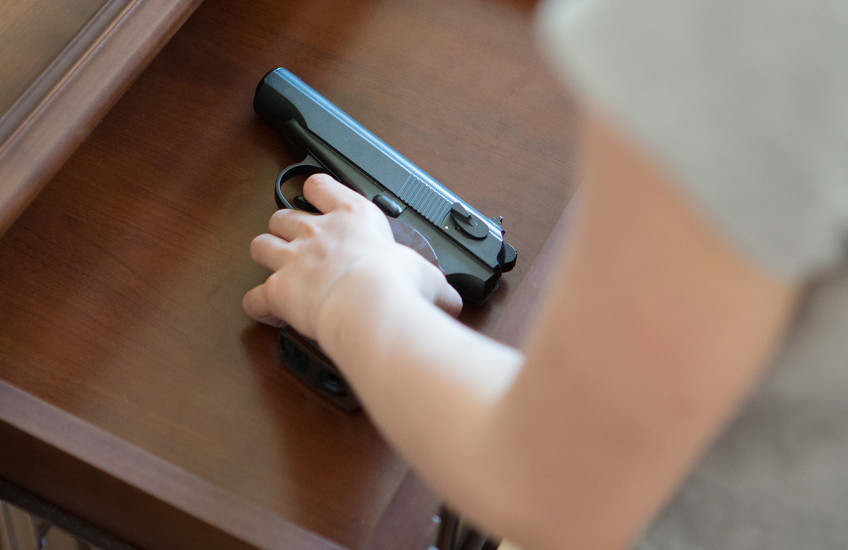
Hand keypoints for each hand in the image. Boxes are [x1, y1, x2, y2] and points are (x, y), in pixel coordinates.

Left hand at [243, 174, 461, 339]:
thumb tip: (453, 301)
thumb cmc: (396, 284)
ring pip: (260, 246)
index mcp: (353, 216)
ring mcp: (292, 259)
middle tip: (297, 245)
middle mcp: (317, 232)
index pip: (322, 186)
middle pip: (282, 216)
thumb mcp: (427, 276)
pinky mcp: (277, 290)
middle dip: (285, 229)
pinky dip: (259, 306)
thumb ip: (436, 284)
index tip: (318, 196)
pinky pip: (254, 297)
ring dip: (266, 258)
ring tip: (277, 272)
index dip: (316, 190)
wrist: (370, 306)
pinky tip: (270, 313)